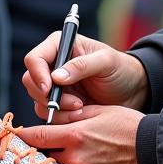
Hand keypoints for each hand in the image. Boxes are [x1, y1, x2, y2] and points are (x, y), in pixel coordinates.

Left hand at [20, 105, 144, 163]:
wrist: (151, 151)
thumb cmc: (127, 126)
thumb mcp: (99, 111)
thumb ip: (73, 115)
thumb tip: (54, 116)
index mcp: (74, 134)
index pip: (37, 136)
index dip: (23, 135)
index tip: (14, 135)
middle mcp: (74, 156)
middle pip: (43, 156)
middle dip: (36, 152)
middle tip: (31, 148)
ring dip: (52, 163)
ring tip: (52, 158)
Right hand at [22, 33, 148, 120]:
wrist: (132, 92)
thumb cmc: (121, 69)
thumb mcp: (106, 62)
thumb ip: (82, 66)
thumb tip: (56, 77)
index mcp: (60, 46)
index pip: (34, 58)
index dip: (37, 74)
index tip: (49, 89)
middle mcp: (52, 64)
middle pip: (30, 81)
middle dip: (48, 96)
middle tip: (73, 103)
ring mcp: (54, 85)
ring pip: (37, 100)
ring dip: (57, 109)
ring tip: (81, 108)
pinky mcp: (58, 103)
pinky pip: (47, 114)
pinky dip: (61, 118)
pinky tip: (80, 115)